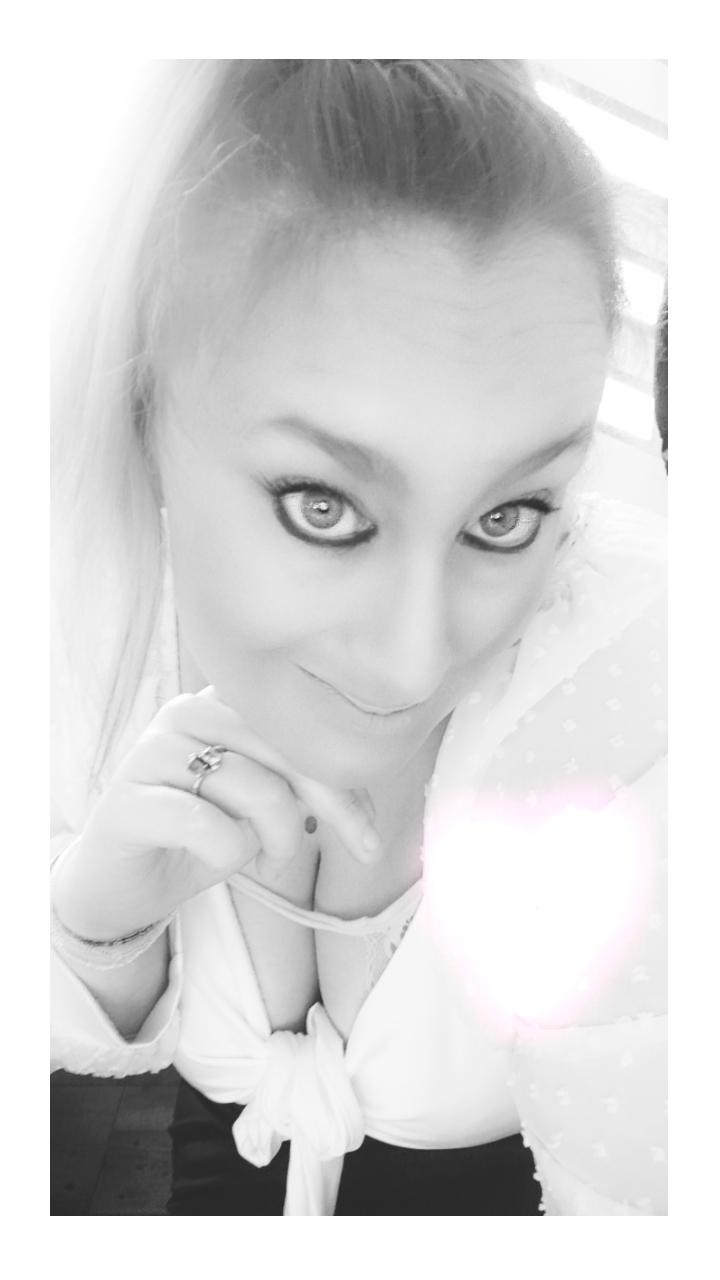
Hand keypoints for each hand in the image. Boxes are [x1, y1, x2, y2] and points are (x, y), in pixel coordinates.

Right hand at [51, 686, 381, 940]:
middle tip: (359, 849)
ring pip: (255, 787)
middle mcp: (185, 713)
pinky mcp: (127, 801)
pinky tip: (223, 861)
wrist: (125, 885)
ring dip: (282, 838)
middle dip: (335, 804)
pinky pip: (207, 825)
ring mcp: (151, 752)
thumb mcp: (266, 807)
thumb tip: (366, 803)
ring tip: (272, 861)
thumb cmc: (201, 836)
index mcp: (222, 702)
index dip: (345, 769)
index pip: (298, 719)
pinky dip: (231, 853)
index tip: (371, 823)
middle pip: (285, 747)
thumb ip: (307, 786)